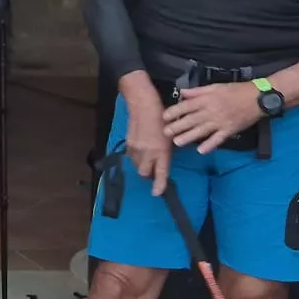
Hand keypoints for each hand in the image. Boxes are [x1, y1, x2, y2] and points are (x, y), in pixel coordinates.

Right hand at [121, 78, 174, 195]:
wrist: (144, 106)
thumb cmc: (162, 118)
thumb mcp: (170, 136)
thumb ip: (166, 151)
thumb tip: (163, 159)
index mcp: (162, 150)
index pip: (161, 173)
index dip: (159, 185)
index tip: (157, 193)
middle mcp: (148, 152)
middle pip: (145, 173)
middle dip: (148, 174)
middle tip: (153, 169)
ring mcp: (137, 149)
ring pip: (137, 165)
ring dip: (142, 165)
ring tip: (146, 156)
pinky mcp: (129, 144)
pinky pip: (131, 156)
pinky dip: (135, 156)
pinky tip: (140, 148)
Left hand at [164, 81, 263, 152]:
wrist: (258, 98)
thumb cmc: (236, 90)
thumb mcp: (215, 87)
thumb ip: (198, 91)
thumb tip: (183, 93)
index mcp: (207, 99)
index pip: (187, 106)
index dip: (174, 111)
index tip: (164, 117)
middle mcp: (211, 111)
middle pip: (191, 120)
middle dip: (177, 126)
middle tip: (165, 132)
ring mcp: (220, 122)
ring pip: (202, 131)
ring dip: (189, 137)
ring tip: (177, 142)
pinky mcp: (230, 130)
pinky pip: (218, 139)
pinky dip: (210, 145)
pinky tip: (201, 151)